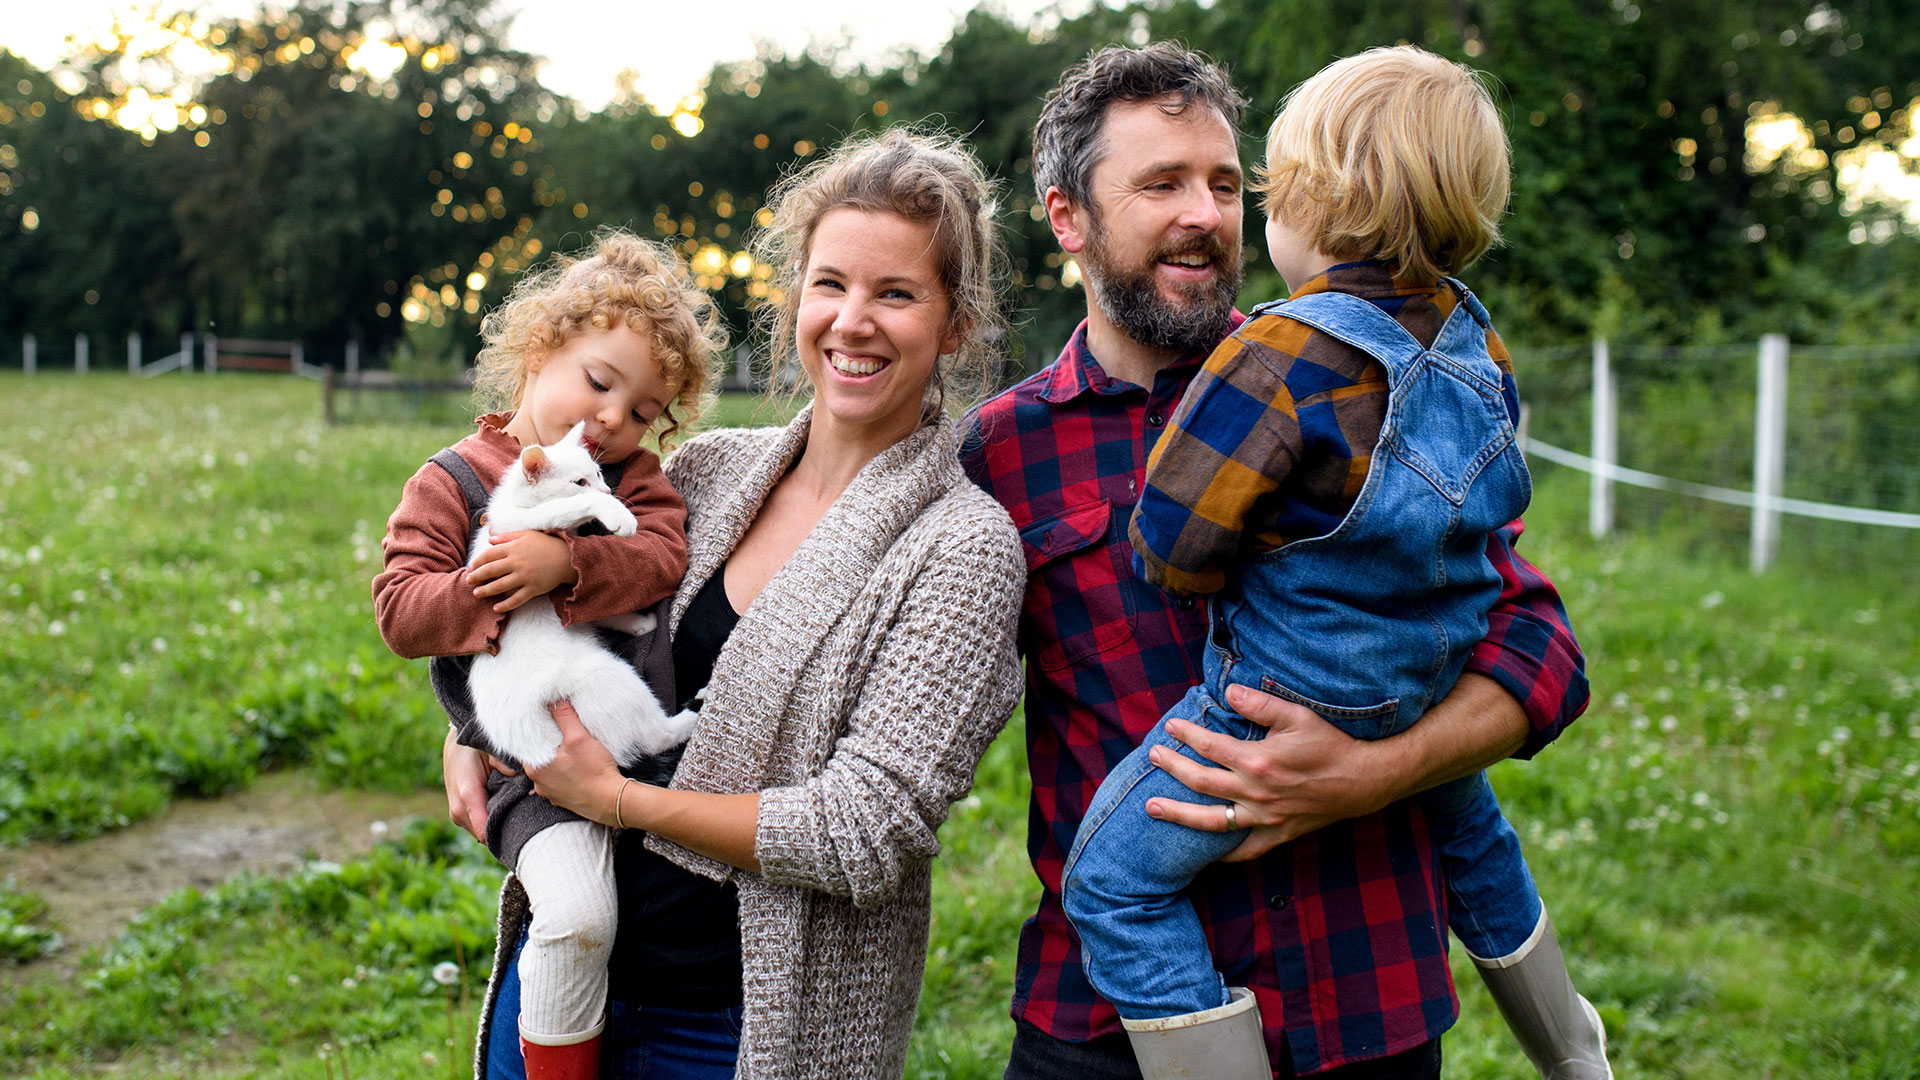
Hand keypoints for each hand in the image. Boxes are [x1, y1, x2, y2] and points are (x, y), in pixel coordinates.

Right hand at [442, 727, 515, 841]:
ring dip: (498, 824)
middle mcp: (459, 809)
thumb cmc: (476, 747)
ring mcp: (457, 815)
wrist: (455, 746)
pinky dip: (491, 820)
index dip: (506, 832)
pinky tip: (503, 807)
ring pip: (483, 833)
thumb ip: (504, 763)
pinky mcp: (459, 815)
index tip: (525, 825)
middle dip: (506, 827)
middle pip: (487, 836)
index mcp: (467, 794)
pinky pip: (479, 826)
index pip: (485, 831)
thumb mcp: (491, 749)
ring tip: (514, 808)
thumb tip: (519, 776)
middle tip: (525, 814)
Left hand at [469, 531, 575, 611]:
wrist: (567, 558)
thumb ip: (507, 536)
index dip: (478, 562)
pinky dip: (505, 605)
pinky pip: (516, 599)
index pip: (489, 555)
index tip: (471, 567)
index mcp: (514, 548)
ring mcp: (525, 577)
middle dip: (476, 577)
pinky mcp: (533, 589)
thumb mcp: (526, 535)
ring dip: (486, 591)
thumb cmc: (545, 544)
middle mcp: (517, 563)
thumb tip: (489, 538)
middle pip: (491, 571)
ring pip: (500, 586)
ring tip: (476, 594)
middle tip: (467, 581)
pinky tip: (495, 608)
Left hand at [524, 701, 624, 825]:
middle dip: (549, 743)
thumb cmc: (594, 771)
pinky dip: (565, 772)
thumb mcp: (579, 738)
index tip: (546, 720)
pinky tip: (577, 766)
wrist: (611, 801)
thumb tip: (555, 701)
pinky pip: (559, 780)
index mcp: (534, 767)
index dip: (537, 730)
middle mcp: (537, 782)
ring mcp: (550, 792)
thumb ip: (564, 717)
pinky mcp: (563, 799)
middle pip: (538, 755)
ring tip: (571, 748)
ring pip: (548, 769)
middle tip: (562, 731)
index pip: (527, 743)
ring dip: (557, 759)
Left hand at [1144, 683, 1396, 859]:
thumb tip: (1228, 692)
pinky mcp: (1276, 835)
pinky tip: (1202, 852)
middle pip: (1201, 782)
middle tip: (1152, 756)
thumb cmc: (1330, 744)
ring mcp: (1264, 818)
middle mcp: (1256, 792)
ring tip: (1151, 807)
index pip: (1209, 746)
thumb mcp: (1298, 715)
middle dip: (1172, 767)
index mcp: (1258, 760)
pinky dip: (1221, 853)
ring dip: (1179, 814)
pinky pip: (1243, 850)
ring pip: (1211, 820)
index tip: (1170, 726)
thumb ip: (1261, 704)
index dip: (1186, 735)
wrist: (1363, 781)